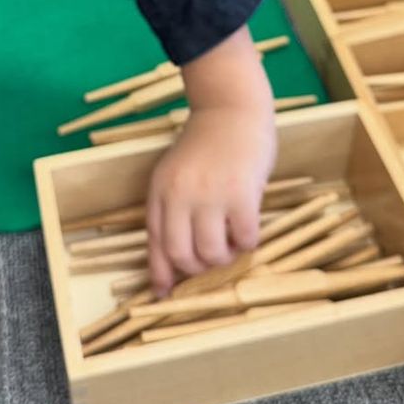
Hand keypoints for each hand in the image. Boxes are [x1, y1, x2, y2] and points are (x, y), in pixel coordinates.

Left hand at [146, 26, 276, 295]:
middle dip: (199, 268)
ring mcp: (209, 194)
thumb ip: (173, 209)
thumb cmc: (207, 145)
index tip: (166, 294)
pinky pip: (243, 238)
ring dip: (225, 258)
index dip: (160, 274)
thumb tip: (174, 262)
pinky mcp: (240, 193)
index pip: (155, 243)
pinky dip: (247, 243)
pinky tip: (248, 229)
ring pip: (212, 253)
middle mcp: (179, 194)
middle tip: (214, 257)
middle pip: (182, 255)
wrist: (232, 110)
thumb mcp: (177, 173)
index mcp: (160, 190)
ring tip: (233, 242)